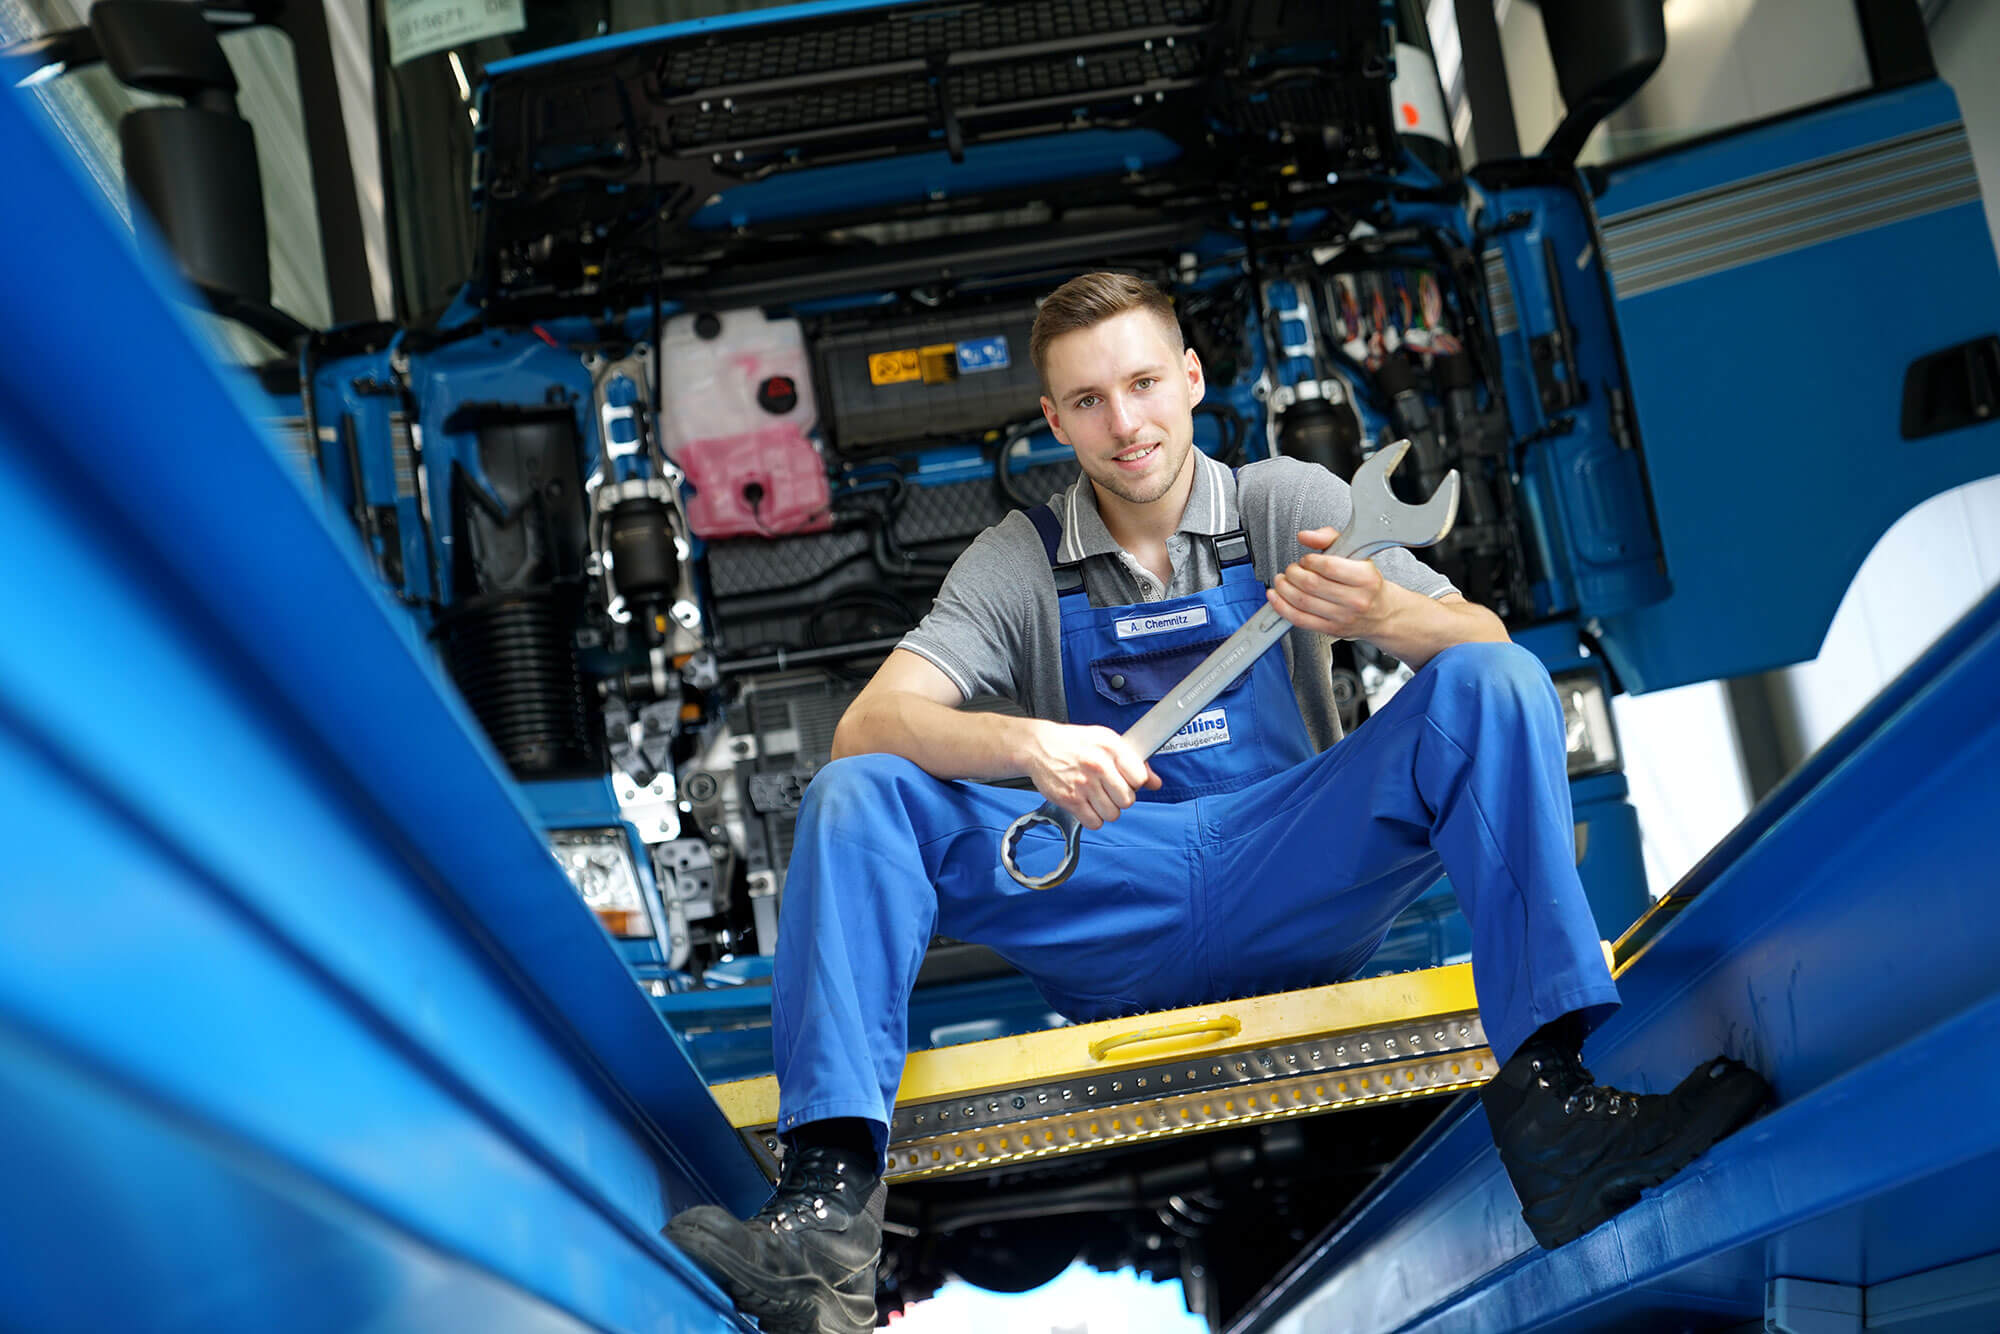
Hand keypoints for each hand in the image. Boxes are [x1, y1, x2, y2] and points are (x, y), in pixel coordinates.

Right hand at [1021, 721, 1161, 828]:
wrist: (1039, 747)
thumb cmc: (1076, 743)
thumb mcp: (1107, 742)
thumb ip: (1134, 762)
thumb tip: (1156, 783)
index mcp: (1111, 748)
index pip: (1140, 778)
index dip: (1134, 782)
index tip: (1125, 779)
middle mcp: (1098, 766)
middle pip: (1128, 800)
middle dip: (1121, 798)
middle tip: (1110, 790)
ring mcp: (1083, 784)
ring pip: (1113, 814)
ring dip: (1108, 810)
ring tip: (1098, 798)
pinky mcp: (1070, 800)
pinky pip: (1094, 823)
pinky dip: (1093, 819)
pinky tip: (1088, 806)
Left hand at [1268, 526, 1391, 638]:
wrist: (1381, 612)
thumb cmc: (1366, 582)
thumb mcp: (1355, 554)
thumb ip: (1329, 538)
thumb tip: (1306, 536)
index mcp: (1365, 578)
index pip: (1329, 567)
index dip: (1310, 560)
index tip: (1306, 559)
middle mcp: (1356, 600)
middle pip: (1312, 584)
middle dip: (1293, 573)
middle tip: (1292, 569)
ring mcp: (1343, 617)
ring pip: (1303, 601)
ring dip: (1284, 588)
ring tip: (1283, 580)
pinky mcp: (1331, 630)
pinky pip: (1299, 619)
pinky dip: (1282, 607)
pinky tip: (1276, 596)